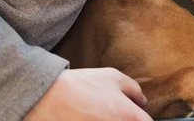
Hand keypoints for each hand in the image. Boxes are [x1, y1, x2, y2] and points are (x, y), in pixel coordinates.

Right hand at [24, 68, 151, 120]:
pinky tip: (90, 118)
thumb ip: (134, 89)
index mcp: (131, 116)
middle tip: (115, 113)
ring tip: (101, 115)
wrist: (50, 98)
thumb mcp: (113, 77)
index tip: (137, 115)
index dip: (143, 119)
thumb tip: (143, 101)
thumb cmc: (83, 85)